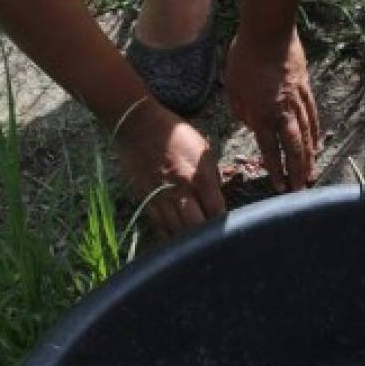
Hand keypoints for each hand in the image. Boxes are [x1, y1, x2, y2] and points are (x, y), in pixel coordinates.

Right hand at [115, 100, 225, 237]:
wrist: (138, 124)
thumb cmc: (175, 134)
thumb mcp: (203, 150)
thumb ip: (213, 177)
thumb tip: (216, 200)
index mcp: (200, 177)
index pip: (216, 211)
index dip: (223, 222)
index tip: (226, 226)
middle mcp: (182, 191)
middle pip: (198, 226)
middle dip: (206, 234)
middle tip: (211, 237)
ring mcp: (162, 197)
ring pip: (178, 230)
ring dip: (188, 239)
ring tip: (195, 242)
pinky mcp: (146, 200)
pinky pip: (159, 226)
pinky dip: (169, 236)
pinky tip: (176, 241)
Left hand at [226, 26, 319, 191]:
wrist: (269, 33)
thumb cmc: (244, 59)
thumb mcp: (233, 88)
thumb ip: (241, 112)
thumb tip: (251, 124)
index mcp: (261, 115)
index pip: (270, 150)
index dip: (276, 171)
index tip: (280, 187)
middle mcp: (283, 113)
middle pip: (294, 149)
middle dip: (297, 172)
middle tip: (300, 189)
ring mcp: (298, 103)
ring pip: (307, 136)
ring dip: (310, 159)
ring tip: (312, 175)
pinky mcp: (307, 92)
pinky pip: (313, 118)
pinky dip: (316, 135)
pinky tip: (317, 146)